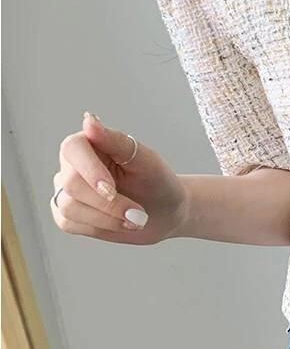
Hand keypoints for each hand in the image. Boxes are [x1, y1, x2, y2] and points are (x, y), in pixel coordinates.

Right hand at [51, 114, 187, 245]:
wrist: (164, 212)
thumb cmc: (156, 181)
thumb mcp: (144, 159)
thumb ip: (115, 140)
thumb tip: (88, 120)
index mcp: (87, 142)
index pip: (72, 149)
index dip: (90, 171)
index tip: (112, 190)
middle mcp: (72, 164)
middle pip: (71, 183)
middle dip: (107, 204)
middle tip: (137, 213)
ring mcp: (67, 190)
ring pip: (68, 207)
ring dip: (106, 219)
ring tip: (134, 220)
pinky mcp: (68, 215)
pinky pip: (68, 223)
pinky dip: (98, 227)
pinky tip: (118, 224)